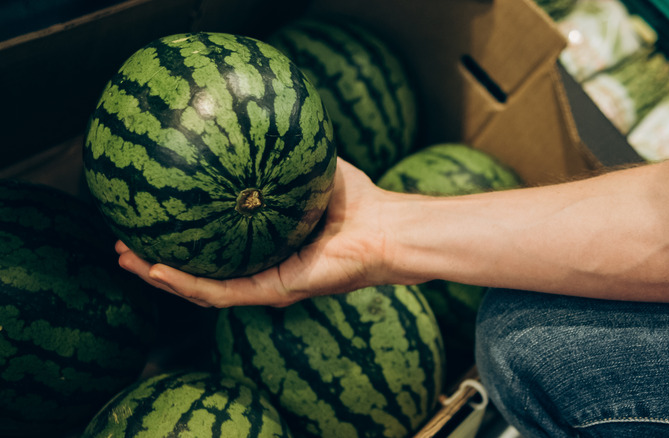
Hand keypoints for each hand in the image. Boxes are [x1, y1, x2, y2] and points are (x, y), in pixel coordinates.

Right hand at [116, 158, 394, 307]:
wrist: (385, 227)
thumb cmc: (355, 199)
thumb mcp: (308, 166)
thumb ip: (279, 151)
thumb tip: (251, 116)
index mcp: (263, 244)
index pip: (213, 244)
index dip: (179, 234)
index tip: (149, 217)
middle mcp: (261, 267)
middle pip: (198, 270)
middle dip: (158, 260)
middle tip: (124, 245)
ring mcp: (266, 283)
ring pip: (201, 288)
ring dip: (162, 276)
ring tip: (128, 260)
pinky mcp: (276, 291)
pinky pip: (224, 292)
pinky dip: (189, 283)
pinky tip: (158, 270)